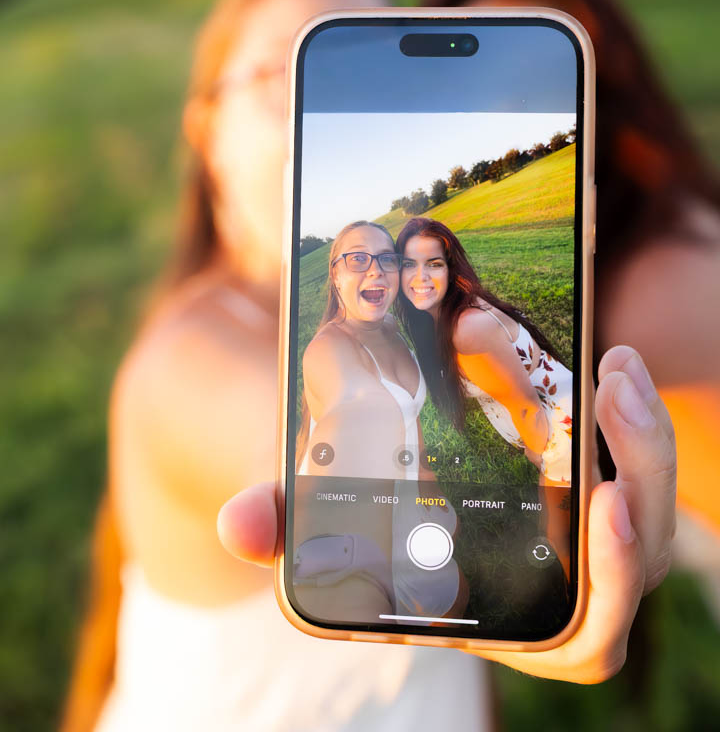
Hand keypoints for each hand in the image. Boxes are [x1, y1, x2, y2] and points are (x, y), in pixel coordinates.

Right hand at [217, 345, 675, 682]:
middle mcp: (559, 584)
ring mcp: (584, 536)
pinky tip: (610, 361)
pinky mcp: (590, 488)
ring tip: (615, 364)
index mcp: (506, 617)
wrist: (394, 493)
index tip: (604, 505)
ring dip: (646, 436)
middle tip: (610, 398)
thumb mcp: (329, 522)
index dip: (606, 583)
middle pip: (638, 556)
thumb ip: (287, 524)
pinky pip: (636, 464)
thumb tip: (238, 524)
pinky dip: (634, 418)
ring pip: (649, 506)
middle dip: (645, 477)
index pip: (581, 635)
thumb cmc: (368, 527)